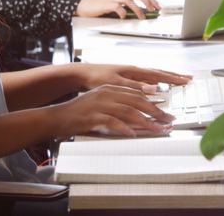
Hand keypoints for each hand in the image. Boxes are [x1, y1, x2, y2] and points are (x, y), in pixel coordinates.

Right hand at [50, 85, 174, 136]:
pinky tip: (132, 134)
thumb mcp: (100, 105)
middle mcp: (106, 94)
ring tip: (156, 129)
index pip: (136, 94)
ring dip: (145, 121)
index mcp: (109, 89)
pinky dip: (124, 128)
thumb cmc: (79, 113)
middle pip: (136, 101)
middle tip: (167, 120)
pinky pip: (112, 122)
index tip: (165, 111)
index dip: (153, 102)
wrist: (56, 117)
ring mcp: (99, 105)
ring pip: (128, 111)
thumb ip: (118, 107)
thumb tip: (139, 118)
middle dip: (155, 111)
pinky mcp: (92, 117)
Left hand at [71, 63, 192, 92]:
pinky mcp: (128, 77)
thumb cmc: (97, 77)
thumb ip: (135, 86)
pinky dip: (157, 80)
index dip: (173, 78)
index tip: (186, 81)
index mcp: (134, 71)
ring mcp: (132, 73)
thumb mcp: (116, 83)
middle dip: (175, 76)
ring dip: (167, 77)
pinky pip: (148, 78)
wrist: (83, 73)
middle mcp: (135, 70)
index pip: (159, 74)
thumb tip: (154, 88)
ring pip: (154, 74)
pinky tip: (157, 85)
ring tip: (178, 79)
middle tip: (188, 79)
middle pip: (160, 72)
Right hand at [76, 0, 160, 17]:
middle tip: (154, 9)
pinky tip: (124, 17)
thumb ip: (124, 6)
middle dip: (147, 0)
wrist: (83, 6)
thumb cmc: (98, 6)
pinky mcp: (105, 5)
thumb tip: (139, 12)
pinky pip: (116, 7)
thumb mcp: (114, 4)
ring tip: (142, 17)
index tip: (157, 6)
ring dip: (137, 9)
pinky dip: (122, 12)